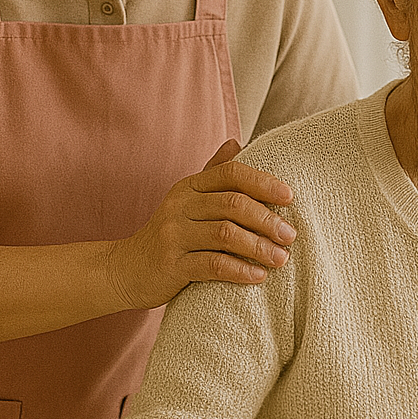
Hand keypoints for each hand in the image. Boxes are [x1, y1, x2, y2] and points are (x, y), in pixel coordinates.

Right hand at [107, 142, 296, 309]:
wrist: (126, 270)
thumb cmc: (170, 235)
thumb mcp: (188, 201)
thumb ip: (213, 173)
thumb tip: (237, 141)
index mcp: (189, 187)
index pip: (231, 173)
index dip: (263, 182)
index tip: (290, 198)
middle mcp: (179, 206)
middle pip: (232, 204)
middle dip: (267, 220)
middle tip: (290, 236)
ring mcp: (173, 235)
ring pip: (225, 234)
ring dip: (259, 247)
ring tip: (281, 259)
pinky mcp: (171, 265)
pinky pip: (212, 265)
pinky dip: (239, 270)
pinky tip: (258, 277)